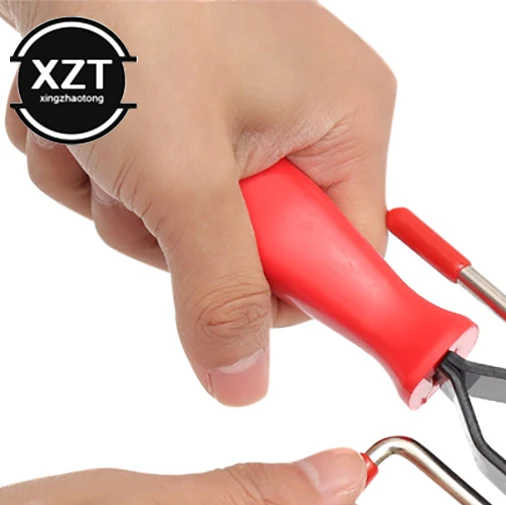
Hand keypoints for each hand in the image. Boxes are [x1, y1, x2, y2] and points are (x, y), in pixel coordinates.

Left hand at [2, 0, 395, 404]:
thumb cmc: (134, 2)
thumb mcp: (182, 175)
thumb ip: (218, 293)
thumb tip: (242, 381)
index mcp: (347, 124)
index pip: (346, 262)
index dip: (286, 295)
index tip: (242, 319)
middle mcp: (306, 119)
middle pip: (259, 252)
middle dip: (177, 240)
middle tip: (142, 193)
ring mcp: (243, 111)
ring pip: (192, 225)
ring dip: (123, 204)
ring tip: (91, 138)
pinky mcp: (185, 106)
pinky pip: (151, 185)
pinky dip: (99, 170)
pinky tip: (74, 120)